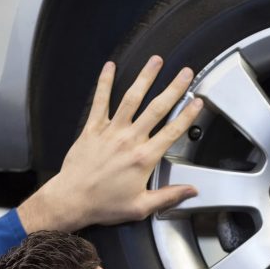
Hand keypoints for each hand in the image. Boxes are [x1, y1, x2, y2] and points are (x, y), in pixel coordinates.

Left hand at [19, 56, 202, 232]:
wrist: (72, 200)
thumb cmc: (104, 204)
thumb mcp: (141, 207)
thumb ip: (169, 196)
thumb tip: (191, 191)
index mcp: (144, 158)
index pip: (172, 131)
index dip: (187, 115)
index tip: (197, 102)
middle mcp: (129, 140)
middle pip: (156, 108)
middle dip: (174, 88)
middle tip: (185, 73)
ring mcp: (110, 131)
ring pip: (131, 98)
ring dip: (145, 78)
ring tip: (156, 61)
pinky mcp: (93, 128)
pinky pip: (100, 101)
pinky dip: (104, 82)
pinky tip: (110, 67)